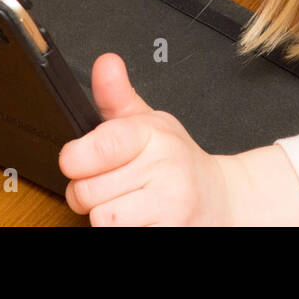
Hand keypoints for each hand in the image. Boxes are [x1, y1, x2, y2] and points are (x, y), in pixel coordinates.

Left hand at [59, 53, 234, 225]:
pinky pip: (119, 236)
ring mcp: (170, 205)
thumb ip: (117, 97)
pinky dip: (121, 231)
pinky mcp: (170, 233)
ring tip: (126, 205)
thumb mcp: (151, 123)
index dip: (76, 157)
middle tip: (109, 187)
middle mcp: (165, 167)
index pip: (101, 144)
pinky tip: (139, 219)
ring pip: (101, 219)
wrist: (222, 201)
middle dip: (88, 193)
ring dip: (104, 216)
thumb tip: (105, 62)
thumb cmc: (178, 163)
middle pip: (87, 189)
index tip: (76, 160)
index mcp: (155, 134)